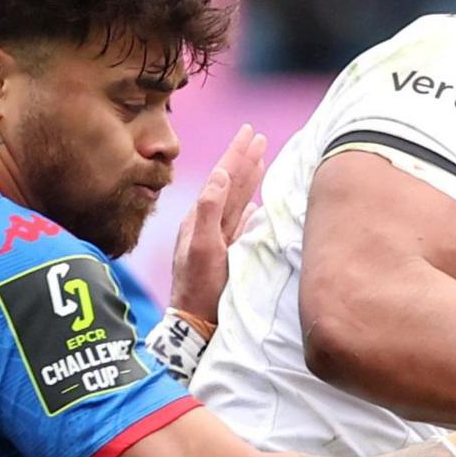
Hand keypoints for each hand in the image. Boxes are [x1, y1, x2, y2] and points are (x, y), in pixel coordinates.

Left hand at [167, 124, 267, 325]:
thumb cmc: (199, 289)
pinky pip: (243, 224)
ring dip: (249, 180)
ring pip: (237, 201)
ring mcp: (220, 240)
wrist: (196, 323)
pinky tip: (257, 206)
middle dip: (244, 160)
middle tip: (257, 137)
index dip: (237, 155)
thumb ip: (209, 210)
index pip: (223, 179)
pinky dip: (251, 210)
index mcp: (202, 219)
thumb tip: (219, 175)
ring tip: (259, 161)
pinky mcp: (229, 255)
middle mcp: (210, 225)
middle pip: (230, 185)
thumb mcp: (201, 247)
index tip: (251, 133)